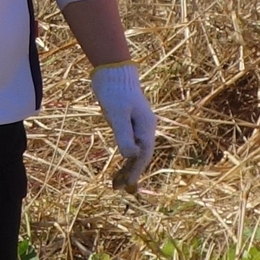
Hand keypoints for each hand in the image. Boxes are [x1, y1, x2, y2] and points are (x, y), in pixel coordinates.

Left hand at [91, 63, 158, 188]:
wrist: (113, 71)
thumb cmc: (115, 91)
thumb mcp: (117, 114)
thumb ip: (124, 135)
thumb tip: (131, 156)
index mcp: (146, 127)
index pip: (143, 155)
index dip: (136, 171)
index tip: (128, 186)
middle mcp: (145, 127)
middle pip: (140, 155)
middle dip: (131, 172)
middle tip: (118, 189)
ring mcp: (137, 124)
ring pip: (135, 150)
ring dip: (127, 166)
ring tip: (117, 182)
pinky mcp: (128, 121)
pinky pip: (129, 142)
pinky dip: (125, 154)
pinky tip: (120, 163)